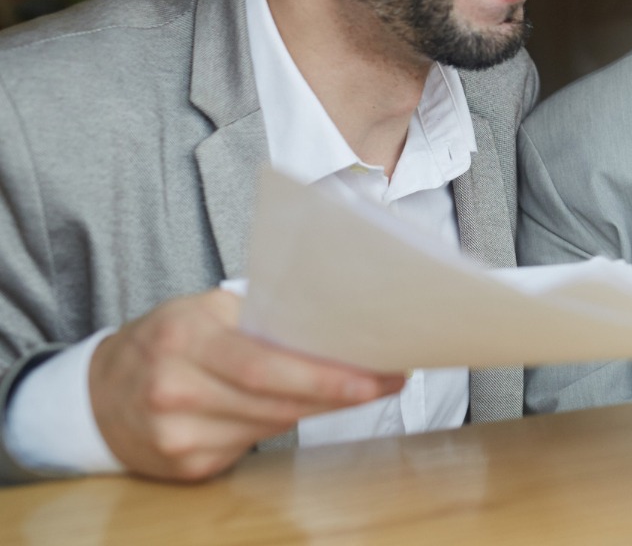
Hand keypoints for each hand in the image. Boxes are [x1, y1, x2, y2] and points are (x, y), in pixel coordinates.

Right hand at [89, 289, 405, 481]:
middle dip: (338, 393)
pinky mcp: (186, 466)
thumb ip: (258, 319)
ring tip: (360, 390)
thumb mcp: (203, 312)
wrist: (98, 393)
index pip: (263, 364)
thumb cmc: (168, 340)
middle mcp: (176, 390)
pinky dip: (282, 424)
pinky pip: (253, 444)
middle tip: (387, 382)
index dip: (322, 375)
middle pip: (275, 400)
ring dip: (319, 408)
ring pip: (271, 424)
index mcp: (185, 340)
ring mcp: (178, 435)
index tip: (372, 375)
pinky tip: (301, 409)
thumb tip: (333, 326)